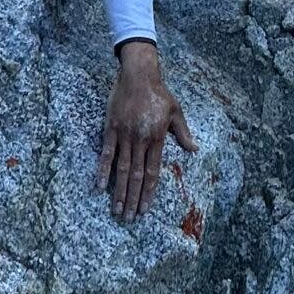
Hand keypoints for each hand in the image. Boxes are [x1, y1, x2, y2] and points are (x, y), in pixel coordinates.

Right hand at [98, 41, 195, 223]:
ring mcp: (125, 135)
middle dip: (133, 199)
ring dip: (119, 191)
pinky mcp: (111, 129)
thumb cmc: (159, 93)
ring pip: (122, 169)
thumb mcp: (175, 111)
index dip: (149, 193)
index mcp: (157, 139)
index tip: (145, 210)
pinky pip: (106, 154)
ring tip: (117, 210)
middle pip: (137, 176)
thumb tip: (195, 150)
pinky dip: (102, 171)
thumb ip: (182, 133)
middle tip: (128, 219)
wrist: (139, 74)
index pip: (153, 172)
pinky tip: (99, 187)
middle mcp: (141, 140)